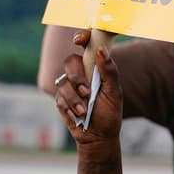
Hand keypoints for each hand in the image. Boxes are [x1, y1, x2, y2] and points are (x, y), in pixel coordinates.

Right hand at [54, 29, 122, 143]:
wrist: (98, 136)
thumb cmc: (110, 113)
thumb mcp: (114, 93)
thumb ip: (109, 72)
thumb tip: (102, 50)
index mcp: (96, 68)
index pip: (87, 46)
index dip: (81, 37)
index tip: (79, 40)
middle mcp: (81, 74)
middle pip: (70, 62)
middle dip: (76, 76)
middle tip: (86, 91)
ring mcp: (69, 86)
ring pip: (63, 82)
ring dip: (74, 98)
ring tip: (85, 110)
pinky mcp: (61, 100)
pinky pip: (59, 98)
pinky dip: (70, 107)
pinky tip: (79, 115)